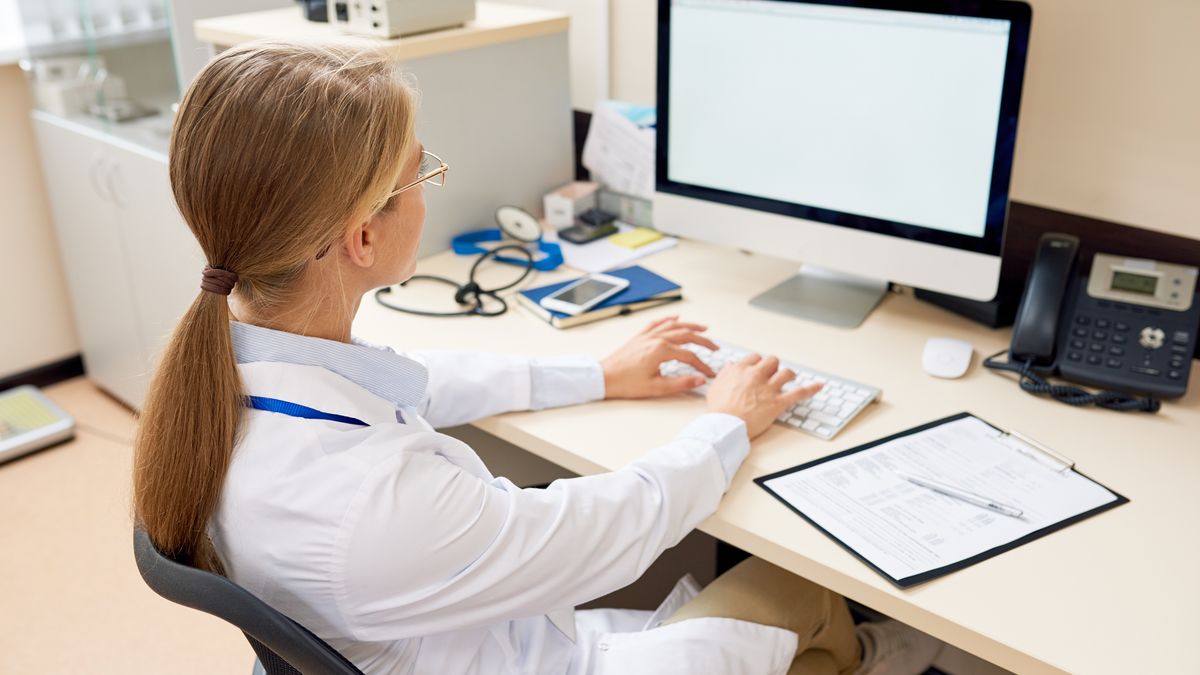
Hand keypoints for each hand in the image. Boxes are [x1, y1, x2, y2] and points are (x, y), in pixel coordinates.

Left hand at [601, 317, 719, 398]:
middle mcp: (656, 339)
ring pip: (674, 326)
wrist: (604, 378)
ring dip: (690, 325)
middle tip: (715, 347)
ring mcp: (647, 336)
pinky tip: (675, 318)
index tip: (708, 374)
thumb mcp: (656, 388)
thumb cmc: (626, 383)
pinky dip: (668, 320)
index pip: (690, 356)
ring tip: (703, 328)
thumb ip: (681, 383)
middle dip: (704, 341)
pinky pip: (657, 323)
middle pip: (687, 335)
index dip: (702, 365)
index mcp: (661, 350)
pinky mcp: (640, 337)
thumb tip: (699, 380)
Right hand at [705, 354, 821, 438]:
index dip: (758, 363)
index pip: (755, 358)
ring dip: (789, 374)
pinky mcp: (777, 402)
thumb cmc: (718, 410)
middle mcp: (755, 375)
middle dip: (773, 366)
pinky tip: (819, 386)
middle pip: (772, 361)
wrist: (724, 426)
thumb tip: (731, 364)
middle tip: (773, 373)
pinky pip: (799, 393)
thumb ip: (726, 373)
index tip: (759, 369)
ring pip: (785, 373)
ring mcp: (768, 388)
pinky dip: (811, 389)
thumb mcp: (716, 386)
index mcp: (740, 370)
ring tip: (790, 378)